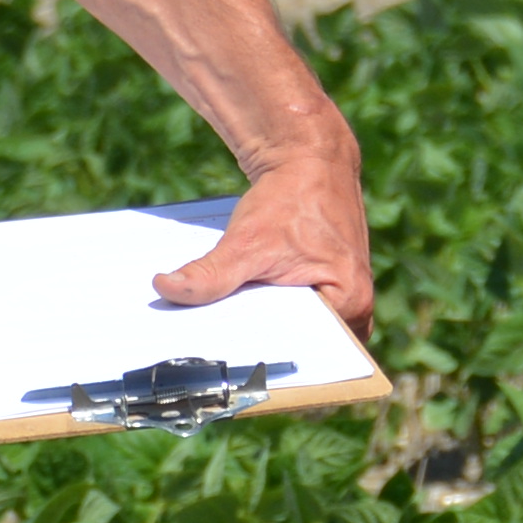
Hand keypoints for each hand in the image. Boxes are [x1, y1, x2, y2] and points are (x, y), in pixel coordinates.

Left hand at [152, 137, 374, 338]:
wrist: (308, 160)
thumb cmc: (290, 198)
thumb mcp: (247, 240)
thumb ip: (210, 274)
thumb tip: (166, 289)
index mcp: (351, 303)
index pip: (306, 349)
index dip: (265, 356)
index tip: (226, 363)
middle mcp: (356, 310)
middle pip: (302, 346)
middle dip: (262, 348)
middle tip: (216, 353)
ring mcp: (346, 302)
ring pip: (298, 333)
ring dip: (266, 332)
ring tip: (224, 335)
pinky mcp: (330, 291)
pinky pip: (297, 317)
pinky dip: (269, 314)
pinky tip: (238, 314)